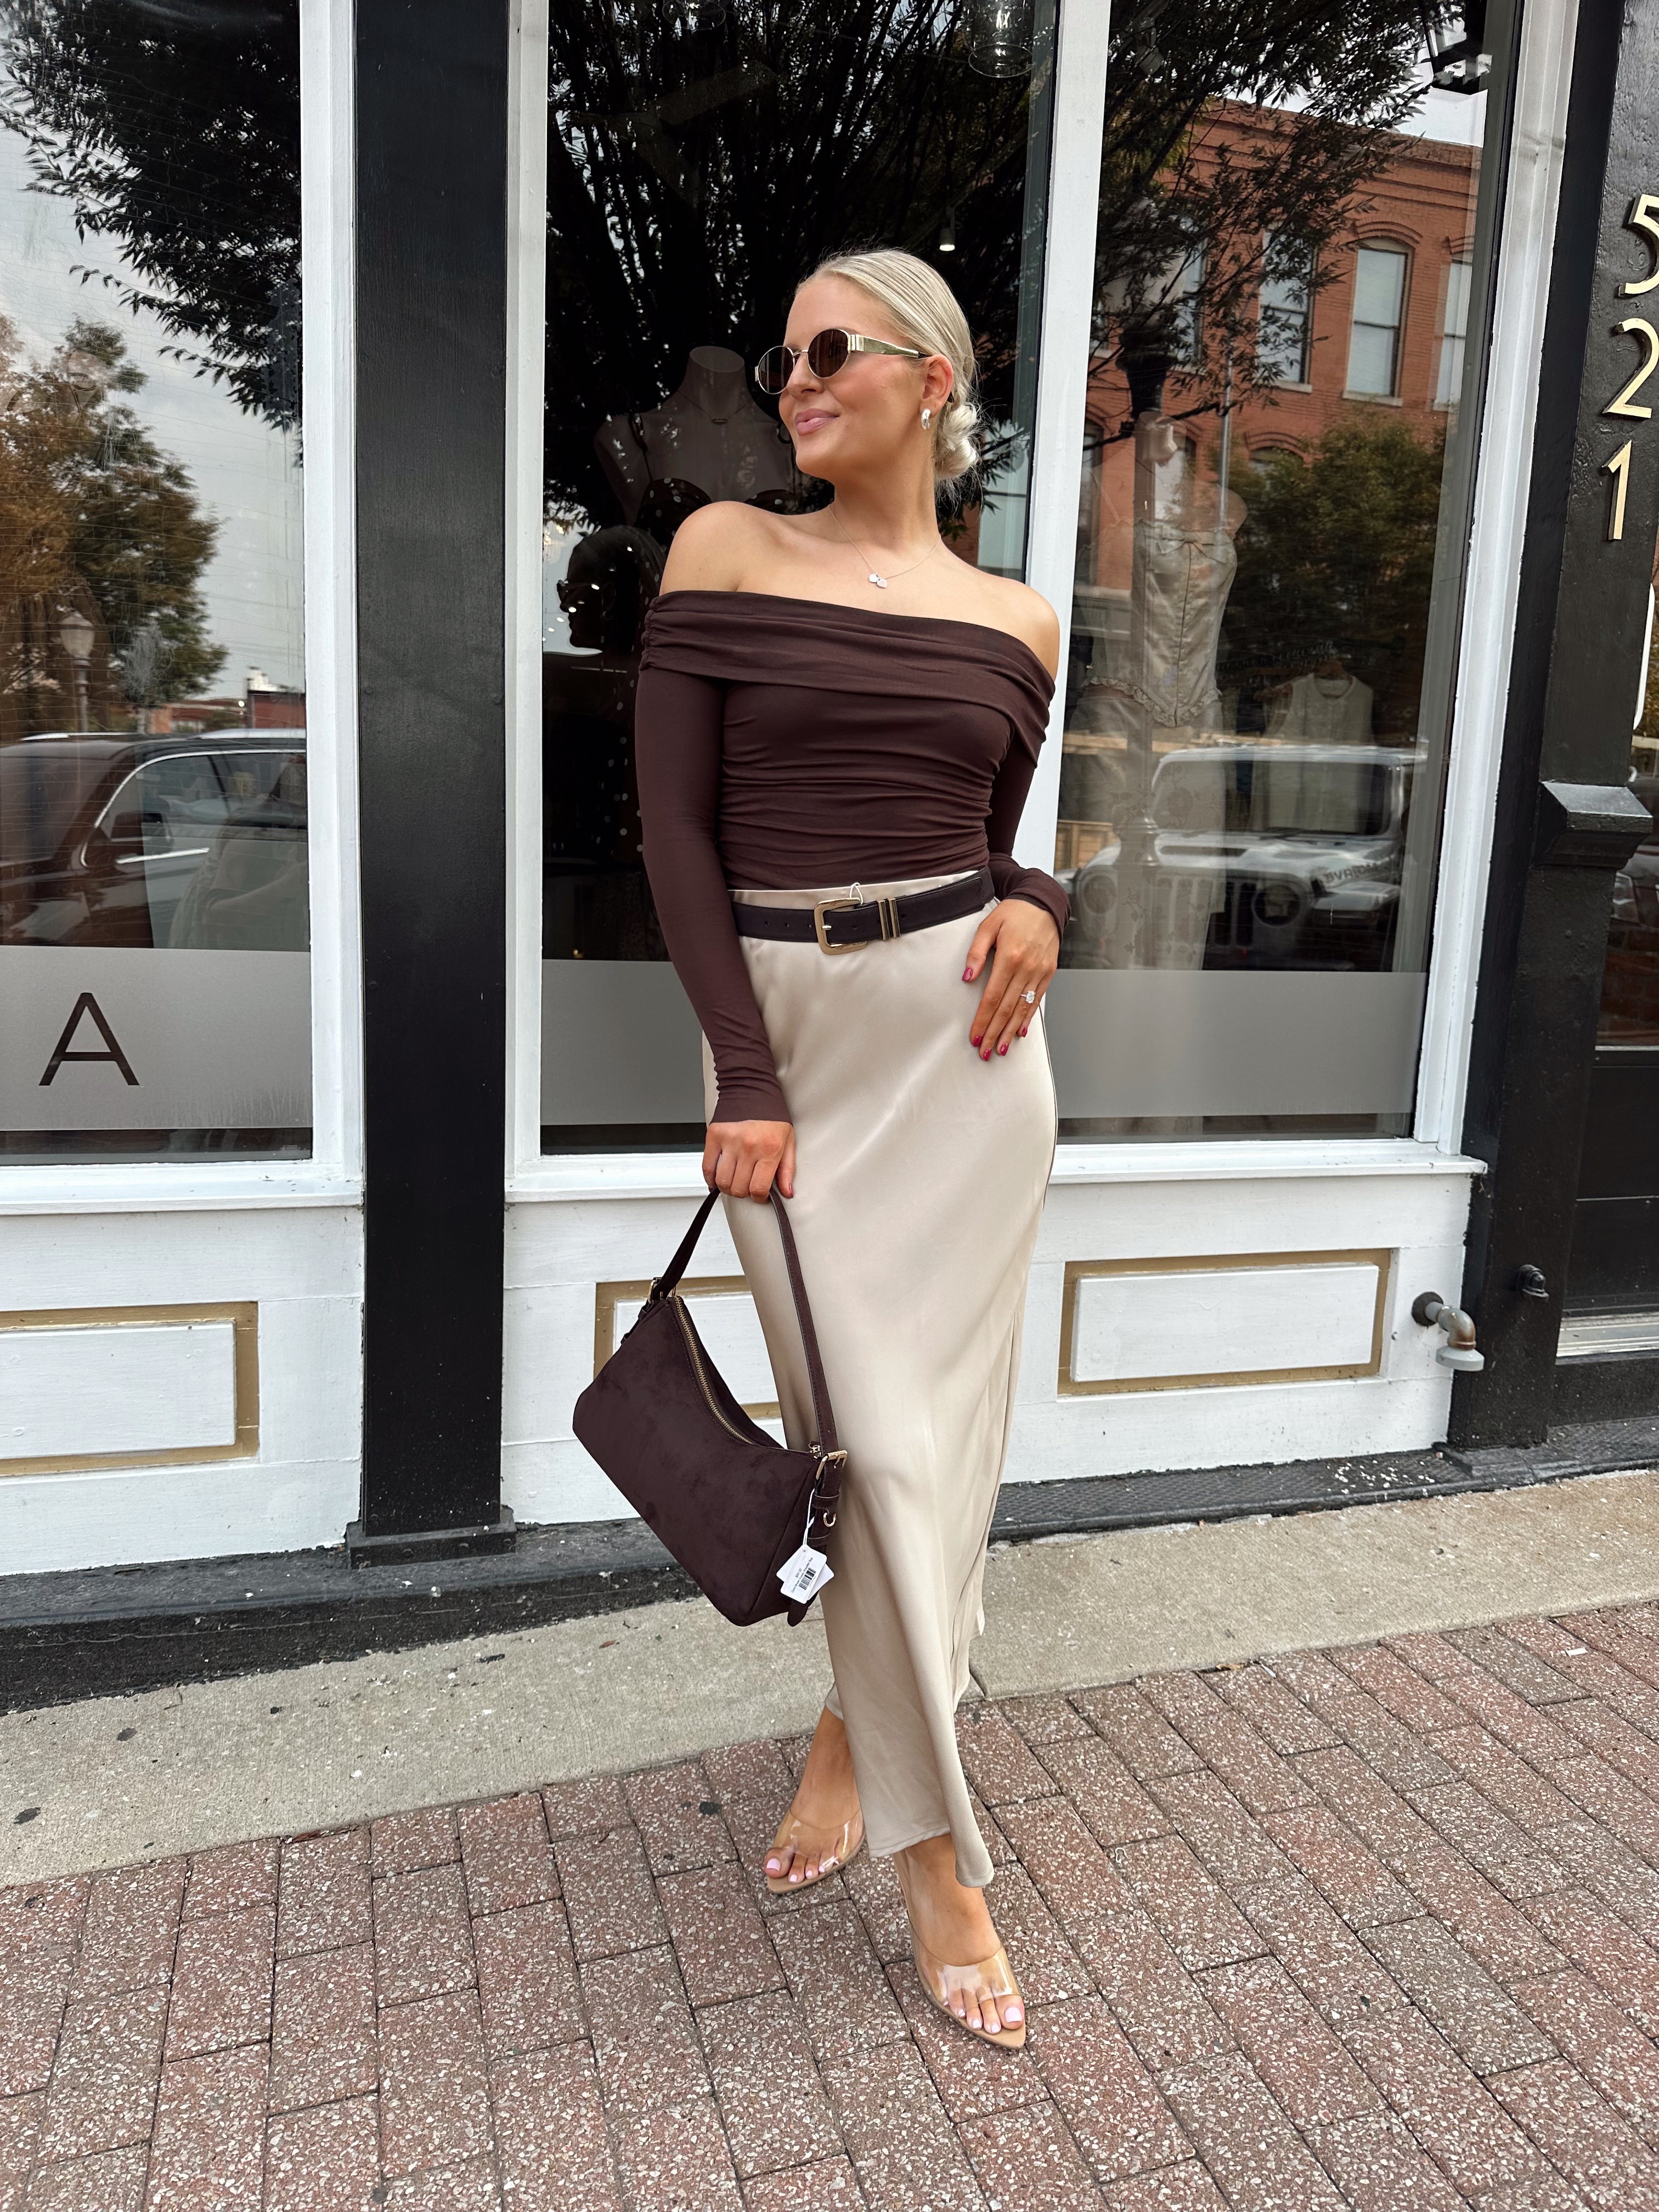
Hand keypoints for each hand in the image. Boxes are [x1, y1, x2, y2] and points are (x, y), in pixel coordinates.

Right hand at [705, 1118, 795, 1199]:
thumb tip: (787, 1192)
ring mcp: (730, 1142)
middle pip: (739, 1188)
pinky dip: (710, 1179)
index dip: (759, 1197)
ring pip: (722, 1181)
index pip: (759, 1188)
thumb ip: (787, 1170)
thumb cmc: (772, 1117)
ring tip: (734, 1182)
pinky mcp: (714, 1137)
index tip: (759, 1195)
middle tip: (747, 1186)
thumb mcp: (788, 1142)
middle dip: (744, 1193)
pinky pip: (707, 1167)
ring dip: (727, 1187)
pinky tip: (716, 1180)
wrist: (753, 1090)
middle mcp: (749, 1147)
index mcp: (769, 1150)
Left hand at [963, 900, 1059, 1060]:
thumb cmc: (1014, 913)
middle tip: (985, 1051)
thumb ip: (976, 953)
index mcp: (1009, 958)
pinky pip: (1037, 1000)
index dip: (983, 1020)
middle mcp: (1026, 968)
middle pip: (1007, 1009)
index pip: (992, 998)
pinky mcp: (1048, 973)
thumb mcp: (988, 926)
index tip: (976, 1036)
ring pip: (1023, 1009)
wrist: (1044, 903)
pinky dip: (1028, 1017)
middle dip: (995, 1033)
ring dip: (1011, 1031)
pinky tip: (1021, 1031)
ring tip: (1001, 1048)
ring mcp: (1039, 972)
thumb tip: (967, 977)